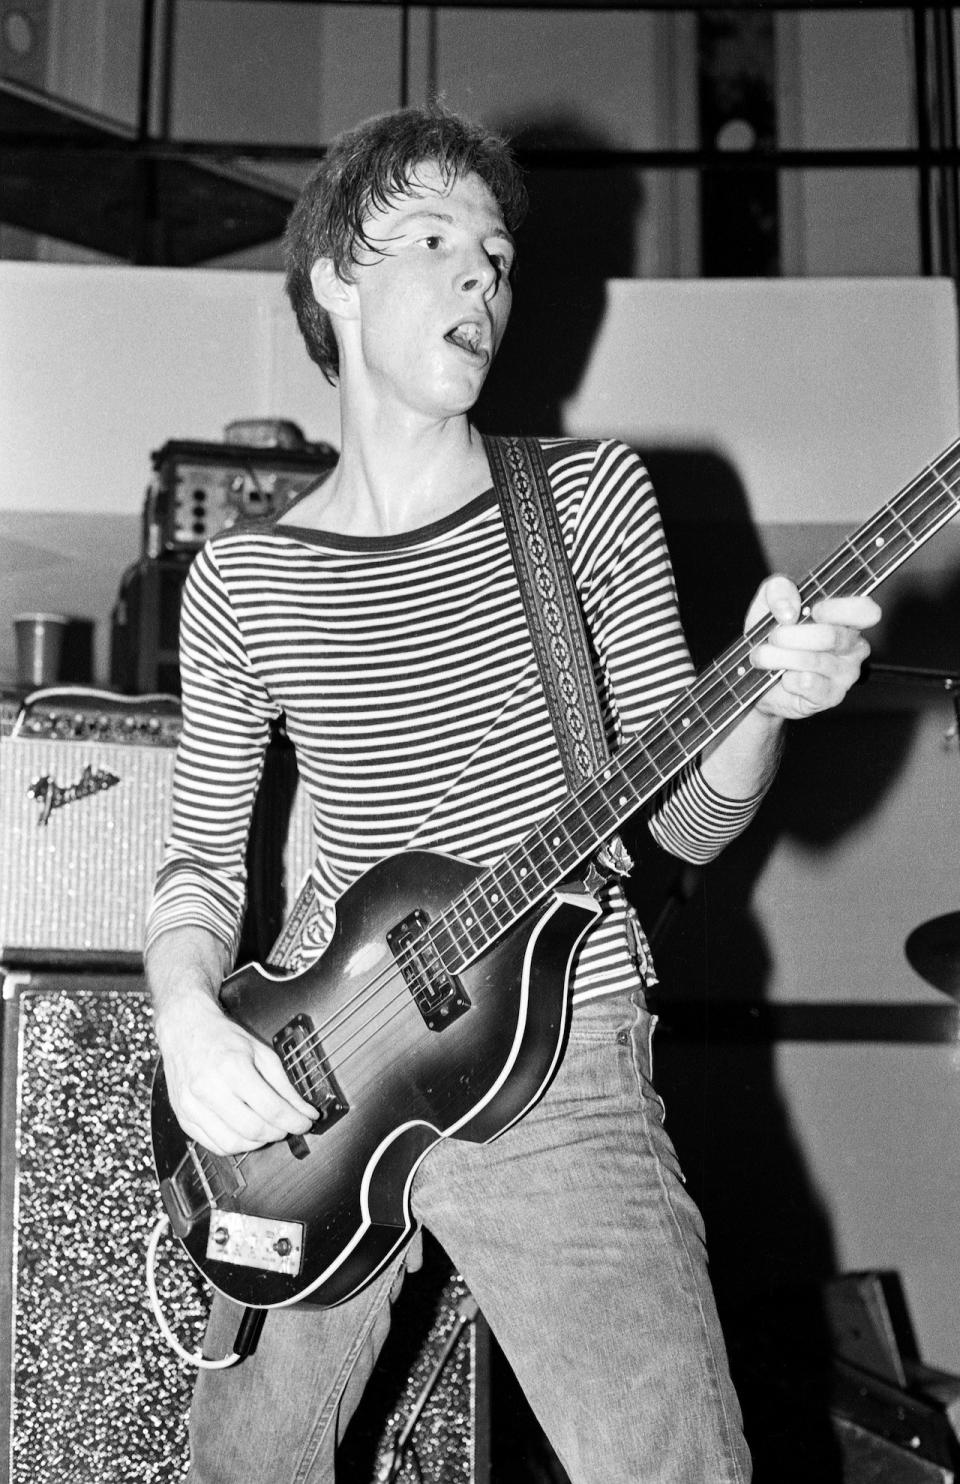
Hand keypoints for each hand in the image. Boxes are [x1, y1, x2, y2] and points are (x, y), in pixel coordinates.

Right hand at [156, 995, 316, 1155]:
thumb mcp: (262, 1053)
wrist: (185, 1028)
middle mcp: (209, 1088)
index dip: (294, 1121)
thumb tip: (306, 1112)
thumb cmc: (223, 1037)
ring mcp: (192, 1106)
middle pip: (253, 1129)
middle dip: (278, 1133)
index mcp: (232, 1067)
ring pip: (232, 1143)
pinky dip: (235, 1145)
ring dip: (257, 1142)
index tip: (306, 1122)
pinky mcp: (183, 1117)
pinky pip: (213, 1145)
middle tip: (287, 1126)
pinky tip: (245, 1133)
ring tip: (267, 1129)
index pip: (271, 1108)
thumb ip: (285, 1086)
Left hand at [747, 575, 880, 720]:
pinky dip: (787, 679)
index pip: (866, 611)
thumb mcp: (768, 602)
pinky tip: (783, 677)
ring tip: (764, 656)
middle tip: (772, 637)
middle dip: (791, 635)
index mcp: (847, 618)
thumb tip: (790, 611)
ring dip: (780, 657)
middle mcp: (854, 645)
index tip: (813, 610)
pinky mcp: (831, 696)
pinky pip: (808, 684)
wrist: (758, 676)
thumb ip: (779, 590)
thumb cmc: (771, 635)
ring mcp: (846, 673)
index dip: (839, 609)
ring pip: (814, 660)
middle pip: (831, 636)